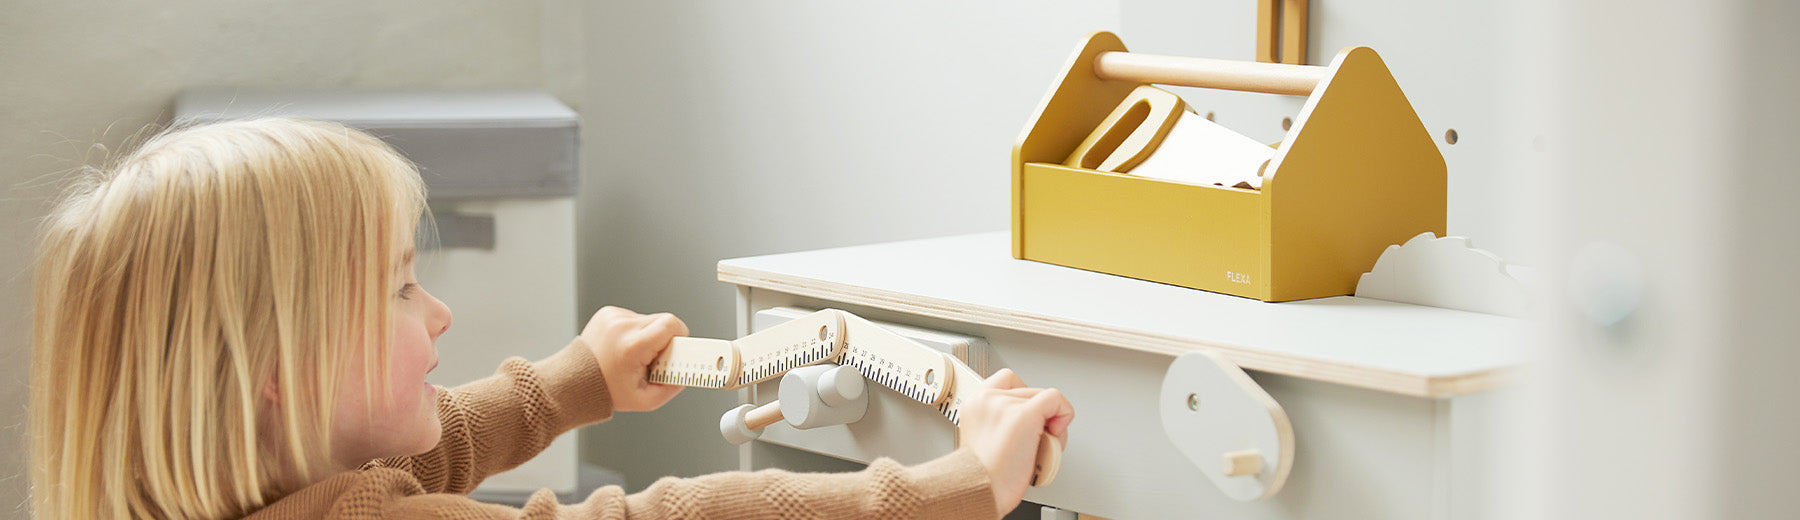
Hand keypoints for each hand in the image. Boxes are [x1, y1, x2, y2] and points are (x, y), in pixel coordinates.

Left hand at [578, 306, 686, 411]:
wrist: (572, 382)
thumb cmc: (606, 391)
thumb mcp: (644, 400)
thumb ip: (671, 388)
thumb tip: (687, 374)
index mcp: (632, 346)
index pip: (671, 324)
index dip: (680, 336)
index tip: (675, 351)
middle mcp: (622, 327)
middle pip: (662, 321)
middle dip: (663, 340)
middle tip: (653, 359)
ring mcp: (613, 317)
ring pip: (648, 319)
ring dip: (647, 335)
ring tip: (633, 354)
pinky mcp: (607, 313)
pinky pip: (634, 317)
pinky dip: (633, 331)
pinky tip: (623, 346)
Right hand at [955, 369, 1073, 514]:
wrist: (980, 490)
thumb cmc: (984, 477)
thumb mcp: (985, 439)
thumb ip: (1000, 423)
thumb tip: (1028, 425)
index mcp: (974, 404)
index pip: (1005, 380)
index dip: (1021, 398)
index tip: (1024, 420)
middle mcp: (988, 399)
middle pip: (1028, 390)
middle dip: (1038, 414)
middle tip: (1034, 440)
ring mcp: (1006, 404)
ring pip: (1043, 396)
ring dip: (1050, 421)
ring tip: (1041, 445)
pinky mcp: (1024, 414)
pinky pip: (1055, 400)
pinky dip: (1064, 413)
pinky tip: (1055, 434)